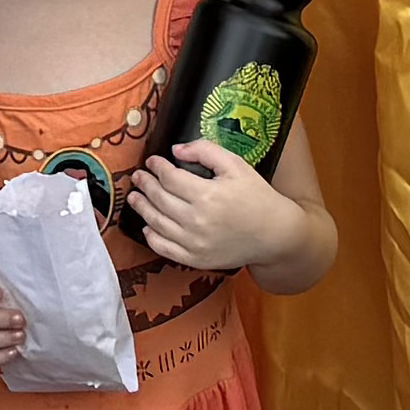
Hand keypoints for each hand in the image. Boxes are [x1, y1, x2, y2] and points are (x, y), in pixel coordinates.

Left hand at [128, 139, 304, 274]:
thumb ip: (206, 151)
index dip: (157, 167)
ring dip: (142, 208)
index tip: (152, 162)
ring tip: (134, 197)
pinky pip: (164, 248)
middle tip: (138, 177)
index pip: (169, 178)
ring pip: (156, 223)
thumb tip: (177, 150)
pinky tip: (148, 226)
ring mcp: (194, 243)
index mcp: (207, 195)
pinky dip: (151, 236)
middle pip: (159, 199)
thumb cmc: (257, 197)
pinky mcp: (196, 259)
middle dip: (145, 185)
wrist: (275, 234)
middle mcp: (197, 221)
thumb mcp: (236, 165)